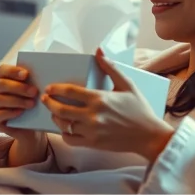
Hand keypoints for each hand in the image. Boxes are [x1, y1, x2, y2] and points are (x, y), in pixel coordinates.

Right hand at [0, 64, 46, 155]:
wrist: (34, 127)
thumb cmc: (35, 104)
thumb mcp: (37, 92)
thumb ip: (35, 82)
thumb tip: (42, 74)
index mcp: (4, 79)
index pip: (2, 70)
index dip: (13, 71)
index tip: (26, 74)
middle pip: (2, 84)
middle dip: (19, 87)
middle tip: (34, 92)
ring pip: (0, 99)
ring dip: (17, 101)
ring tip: (32, 104)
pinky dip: (9, 112)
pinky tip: (20, 112)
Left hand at [41, 48, 174, 162]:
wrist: (149, 135)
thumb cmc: (139, 108)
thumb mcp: (127, 84)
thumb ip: (110, 67)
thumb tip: (99, 51)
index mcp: (100, 99)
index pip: (70, 92)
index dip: (56, 89)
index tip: (49, 88)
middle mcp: (93, 116)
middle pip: (61, 109)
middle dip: (49, 103)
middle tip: (45, 98)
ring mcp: (92, 131)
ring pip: (64, 125)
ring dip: (55, 118)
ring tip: (54, 112)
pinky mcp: (93, 144)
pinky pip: (71, 140)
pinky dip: (64, 133)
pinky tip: (64, 128)